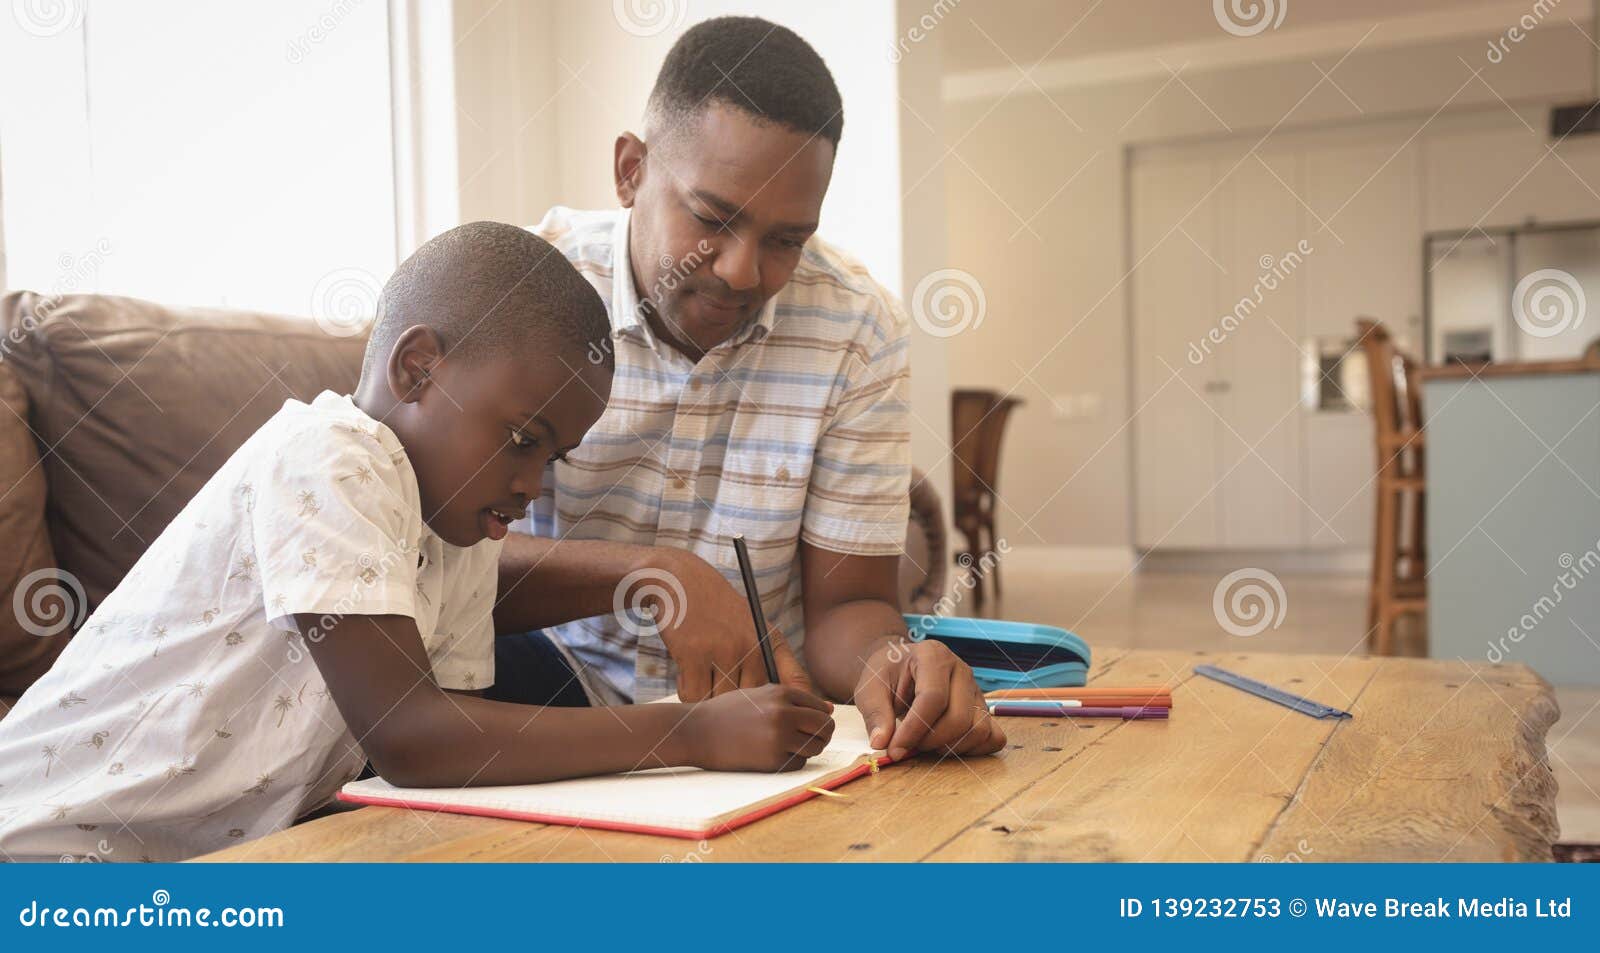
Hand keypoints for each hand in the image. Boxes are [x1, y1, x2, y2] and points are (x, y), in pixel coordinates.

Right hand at [643, 549, 813, 700]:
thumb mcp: (753, 626)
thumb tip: (794, 701)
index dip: (795, 707)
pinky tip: (686, 672)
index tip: (790, 720)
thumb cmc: (716, 610)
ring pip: (720, 702)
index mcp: (770, 641)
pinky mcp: (694, 654)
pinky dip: (687, 691)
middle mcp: (752, 646)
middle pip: (751, 703)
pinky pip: (694, 695)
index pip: (795, 684)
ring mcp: (723, 651)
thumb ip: (771, 661)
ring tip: (702, 678)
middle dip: (736, 708)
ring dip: (707, 698)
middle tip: (721, 695)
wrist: (680, 581)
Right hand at [680, 684, 836, 771]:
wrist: (697, 732)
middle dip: (822, 735)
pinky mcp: (772, 760)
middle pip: (826, 727)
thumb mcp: (759, 695)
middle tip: (809, 738)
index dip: (819, 718)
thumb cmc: (728, 712)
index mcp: (781, 693)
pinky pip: (799, 763)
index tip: (809, 724)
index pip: (821, 708)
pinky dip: (792, 761)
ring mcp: (779, 738)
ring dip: (809, 749)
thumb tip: (829, 710)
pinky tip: (773, 754)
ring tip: (788, 746)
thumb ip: (793, 699)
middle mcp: (784, 713)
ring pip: (816, 747)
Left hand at [853, 639, 1005, 760]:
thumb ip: (875, 714)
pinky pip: (994, 737)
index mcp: (933, 656)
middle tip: (908, 746)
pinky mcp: (984, 708)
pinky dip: (974, 749)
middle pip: (958, 718)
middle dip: (930, 742)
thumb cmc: (886, 675)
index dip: (913, 730)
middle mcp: (961, 670)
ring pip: (978, 730)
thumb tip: (881, 743)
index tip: (894, 749)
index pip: (933, 698)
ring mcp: (976, 689)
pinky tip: (948, 746)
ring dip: (951, 747)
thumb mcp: (870, 688)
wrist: (900, 666)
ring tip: (926, 743)